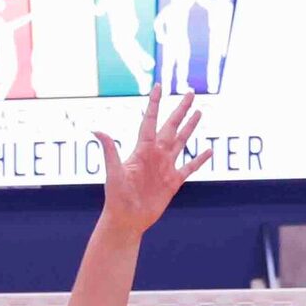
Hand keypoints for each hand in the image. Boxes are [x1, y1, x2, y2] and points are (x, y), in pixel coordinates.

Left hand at [97, 88, 210, 239]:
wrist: (126, 220)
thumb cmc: (116, 197)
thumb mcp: (114, 173)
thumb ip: (110, 151)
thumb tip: (97, 131)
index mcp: (142, 149)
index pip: (150, 120)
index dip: (154, 103)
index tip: (159, 85)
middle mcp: (155, 154)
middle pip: (171, 126)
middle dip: (180, 109)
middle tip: (190, 92)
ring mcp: (165, 167)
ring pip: (182, 142)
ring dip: (190, 127)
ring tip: (199, 112)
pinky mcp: (173, 182)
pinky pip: (190, 168)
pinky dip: (200, 160)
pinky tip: (209, 151)